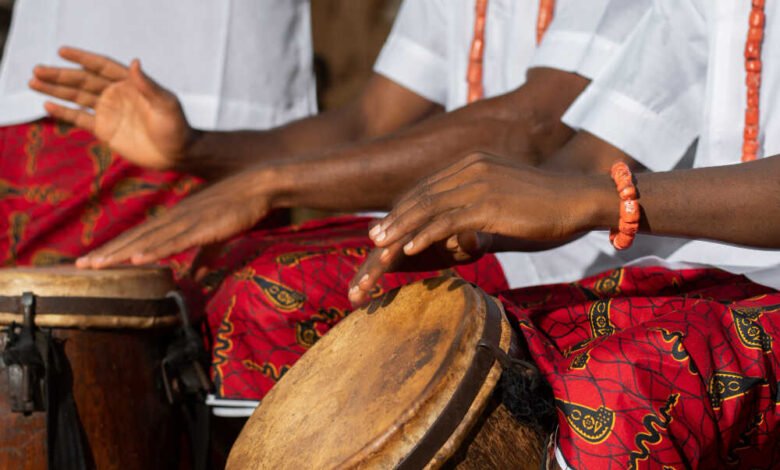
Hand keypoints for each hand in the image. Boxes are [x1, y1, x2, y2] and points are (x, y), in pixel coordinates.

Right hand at [29, 46, 193, 170]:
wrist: (177, 154)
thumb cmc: (177, 127)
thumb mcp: (166, 105)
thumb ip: (149, 85)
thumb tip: (134, 62)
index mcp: (130, 84)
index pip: (101, 66)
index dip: (82, 58)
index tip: (62, 51)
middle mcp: (116, 95)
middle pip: (83, 80)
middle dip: (60, 75)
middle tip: (37, 69)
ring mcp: (109, 112)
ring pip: (77, 97)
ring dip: (56, 90)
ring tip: (33, 82)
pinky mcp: (106, 130)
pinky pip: (80, 119)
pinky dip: (64, 112)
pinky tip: (46, 104)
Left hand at [75, 169, 276, 268]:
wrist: (259, 185)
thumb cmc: (239, 207)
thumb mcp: (216, 236)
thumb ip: (204, 257)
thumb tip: (194, 279)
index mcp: (176, 218)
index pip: (139, 236)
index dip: (115, 249)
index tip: (92, 262)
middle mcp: (174, 217)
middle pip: (135, 238)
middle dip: (107, 253)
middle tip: (80, 267)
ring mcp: (187, 221)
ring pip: (148, 240)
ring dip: (121, 253)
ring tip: (97, 265)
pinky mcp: (204, 226)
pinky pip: (175, 241)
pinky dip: (155, 249)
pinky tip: (137, 258)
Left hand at [348, 153, 610, 302]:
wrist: (580, 199)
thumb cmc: (547, 207)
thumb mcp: (505, 204)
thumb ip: (478, 216)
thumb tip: (459, 240)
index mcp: (473, 163)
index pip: (428, 187)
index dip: (404, 209)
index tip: (386, 228)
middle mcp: (472, 167)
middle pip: (422, 195)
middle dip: (395, 220)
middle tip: (373, 240)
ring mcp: (479, 182)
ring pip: (429, 207)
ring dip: (401, 229)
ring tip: (381, 248)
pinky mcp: (489, 202)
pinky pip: (448, 220)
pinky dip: (425, 235)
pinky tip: (409, 249)